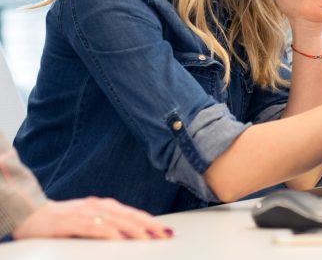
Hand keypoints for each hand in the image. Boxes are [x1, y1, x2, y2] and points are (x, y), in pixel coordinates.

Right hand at [12, 197, 172, 240]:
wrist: (33, 214)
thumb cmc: (63, 221)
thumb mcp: (89, 222)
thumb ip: (107, 226)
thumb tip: (128, 237)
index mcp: (105, 206)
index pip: (133, 214)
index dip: (151, 222)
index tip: (166, 230)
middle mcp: (99, 206)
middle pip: (130, 216)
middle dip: (150, 226)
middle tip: (166, 234)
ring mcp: (86, 212)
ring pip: (116, 221)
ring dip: (134, 229)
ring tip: (150, 238)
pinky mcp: (72, 222)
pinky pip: (94, 228)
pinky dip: (109, 233)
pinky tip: (119, 239)